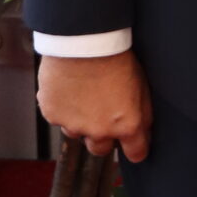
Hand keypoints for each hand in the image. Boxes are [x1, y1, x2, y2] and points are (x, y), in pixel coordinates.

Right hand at [37, 49, 152, 162]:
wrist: (83, 42)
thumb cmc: (116, 58)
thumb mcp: (142, 87)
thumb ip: (143, 115)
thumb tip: (144, 132)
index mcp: (127, 126)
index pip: (136, 153)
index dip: (135, 149)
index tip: (133, 145)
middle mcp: (99, 131)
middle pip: (101, 149)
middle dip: (103, 137)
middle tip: (102, 114)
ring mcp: (74, 125)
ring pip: (76, 133)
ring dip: (80, 121)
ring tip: (83, 96)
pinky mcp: (53, 115)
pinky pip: (58, 118)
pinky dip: (62, 108)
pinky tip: (68, 89)